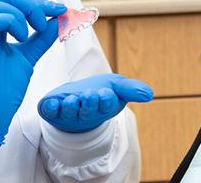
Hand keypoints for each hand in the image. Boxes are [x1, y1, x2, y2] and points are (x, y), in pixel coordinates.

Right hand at [0, 0, 66, 149]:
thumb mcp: (28, 57)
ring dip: (23, 13)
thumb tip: (58, 19)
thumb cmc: (4, 89)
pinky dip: (12, 22)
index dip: (37, 2)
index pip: (11, 2)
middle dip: (31, 3)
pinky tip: (23, 38)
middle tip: (48, 19)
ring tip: (35, 31)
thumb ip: (41, 39)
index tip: (60, 9)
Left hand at [38, 73, 153, 132]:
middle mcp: (85, 111)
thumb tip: (150, 94)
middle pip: (88, 110)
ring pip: (69, 113)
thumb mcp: (118, 86)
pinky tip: (51, 102)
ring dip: (70, 107)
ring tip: (71, 100)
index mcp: (103, 106)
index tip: (106, 93)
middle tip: (90, 95)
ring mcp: (68, 113)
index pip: (106, 104)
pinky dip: (50, 108)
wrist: (79, 96)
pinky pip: (50, 112)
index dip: (105, 100)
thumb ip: (132, 89)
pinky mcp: (52, 110)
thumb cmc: (101, 91)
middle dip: (89, 103)